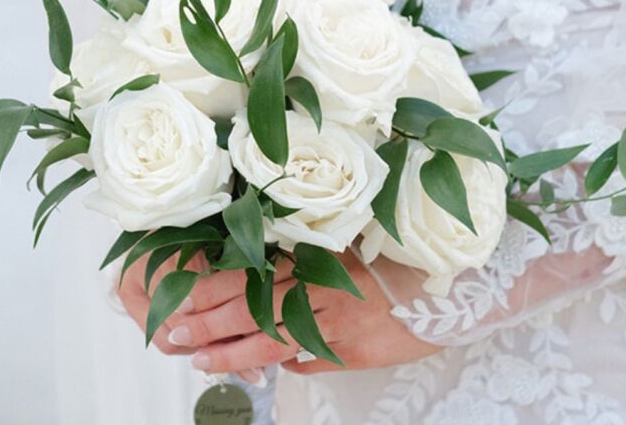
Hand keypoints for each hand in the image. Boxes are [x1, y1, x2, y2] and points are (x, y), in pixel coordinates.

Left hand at [164, 250, 439, 375]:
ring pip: (270, 336)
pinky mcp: (354, 348)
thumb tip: (270, 288)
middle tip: (173, 333)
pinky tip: (258, 370)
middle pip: (250, 305)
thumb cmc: (395, 265)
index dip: (211, 287)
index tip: (179, 298)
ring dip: (231, 350)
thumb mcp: (348, 255)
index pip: (249, 273)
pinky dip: (282, 363)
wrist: (452, 285)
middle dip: (207, 321)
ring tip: (199, 359)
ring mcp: (335, 318)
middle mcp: (319, 285)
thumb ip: (308, 272)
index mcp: (313, 257)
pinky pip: (309, 358)